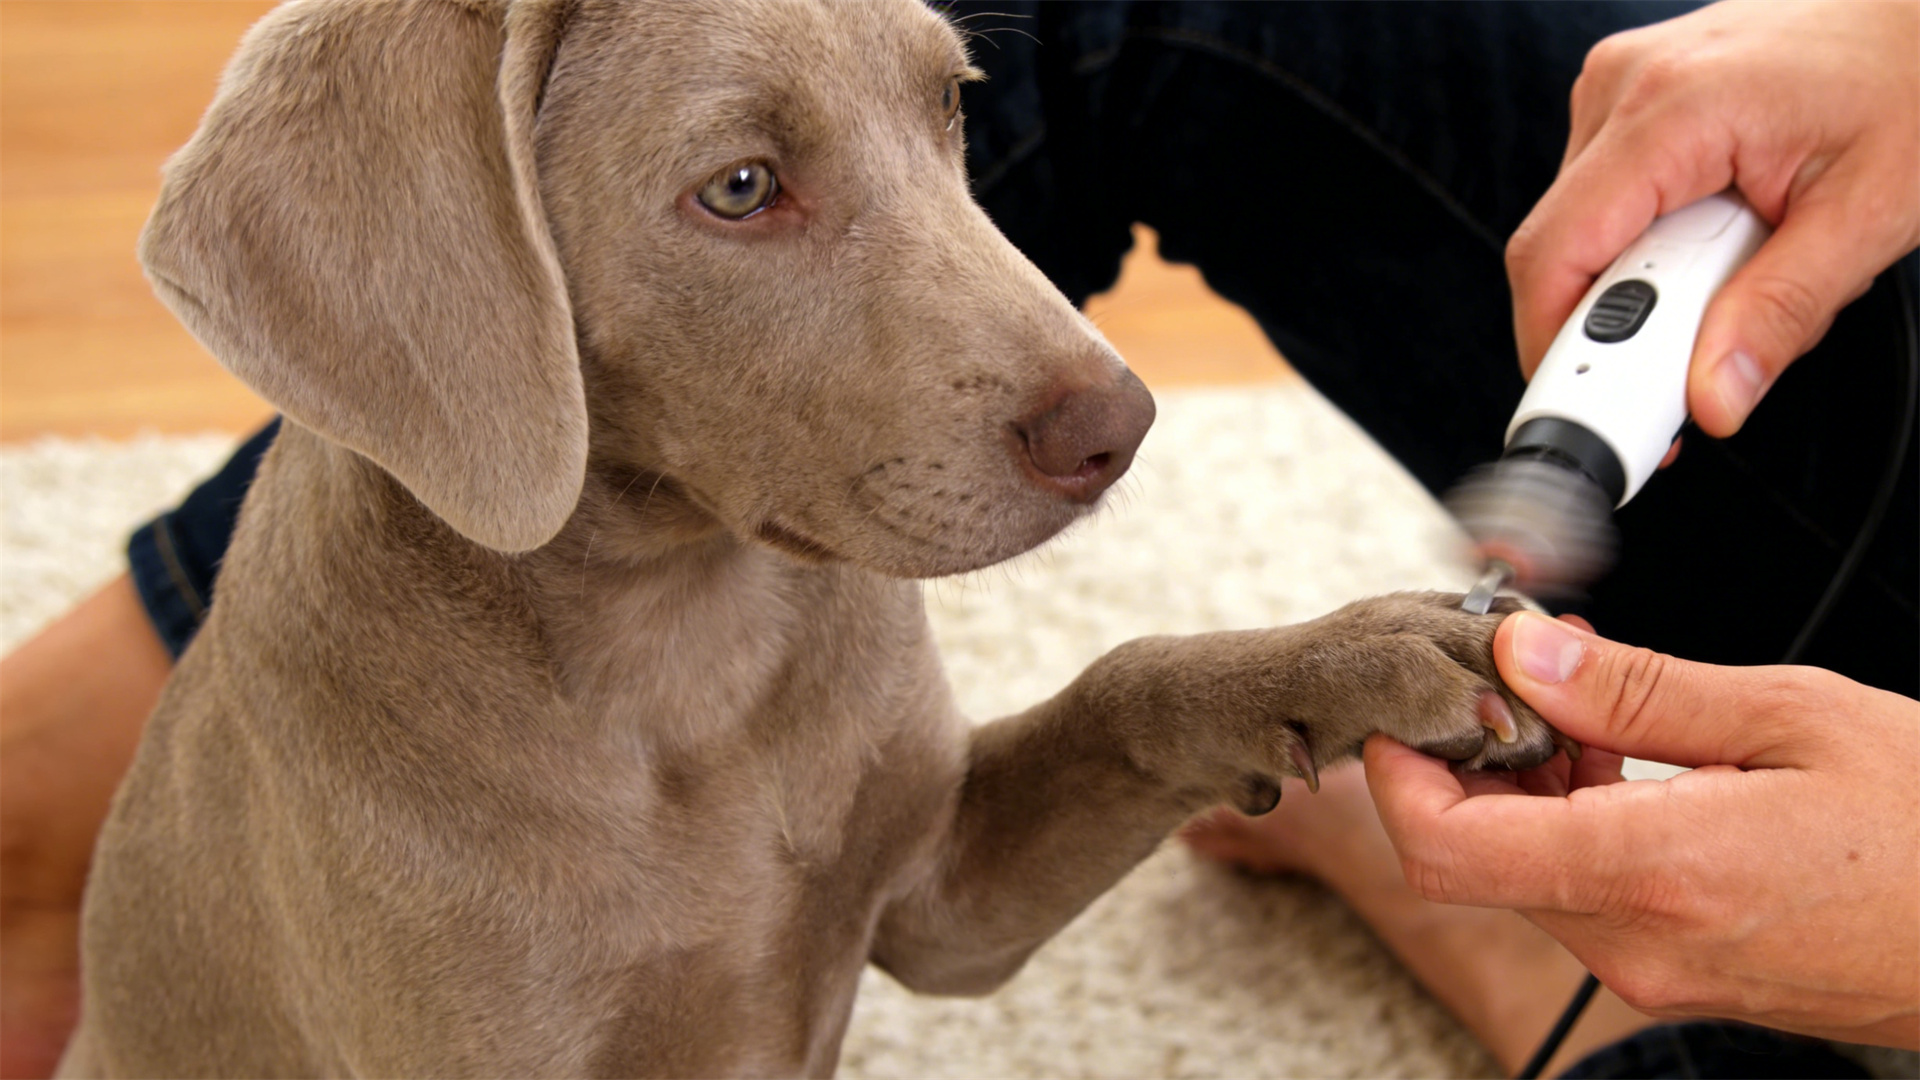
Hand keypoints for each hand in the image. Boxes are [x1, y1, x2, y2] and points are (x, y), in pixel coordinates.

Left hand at [1364, 611, 1919, 1047]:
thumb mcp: (1790, 717)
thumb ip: (1637, 692)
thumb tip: (1525, 653)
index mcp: (1656, 873)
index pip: (1444, 848)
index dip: (1398, 773)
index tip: (1411, 705)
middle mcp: (1640, 943)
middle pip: (1474, 858)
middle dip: (1469, 759)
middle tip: (1514, 673)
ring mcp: (1659, 970)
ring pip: (1525, 875)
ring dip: (1525, 789)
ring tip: (1585, 705)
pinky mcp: (1682, 974)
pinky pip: (1584, 897)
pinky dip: (1572, 825)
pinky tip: (1620, 762)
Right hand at [1507, 0, 1919, 436]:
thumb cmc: (1910, 72)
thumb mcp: (1871, 211)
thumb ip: (1784, 311)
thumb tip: (1715, 397)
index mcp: (1673, 107)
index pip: (1555, 255)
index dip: (1561, 349)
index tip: (1603, 419)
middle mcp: (1627, 88)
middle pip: (1563, 254)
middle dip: (1626, 325)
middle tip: (1697, 363)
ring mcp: (1620, 91)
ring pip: (1583, 237)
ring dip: (1649, 285)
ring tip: (1738, 267)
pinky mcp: (1630, 104)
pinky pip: (1608, 207)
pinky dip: (1654, 249)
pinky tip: (1721, 238)